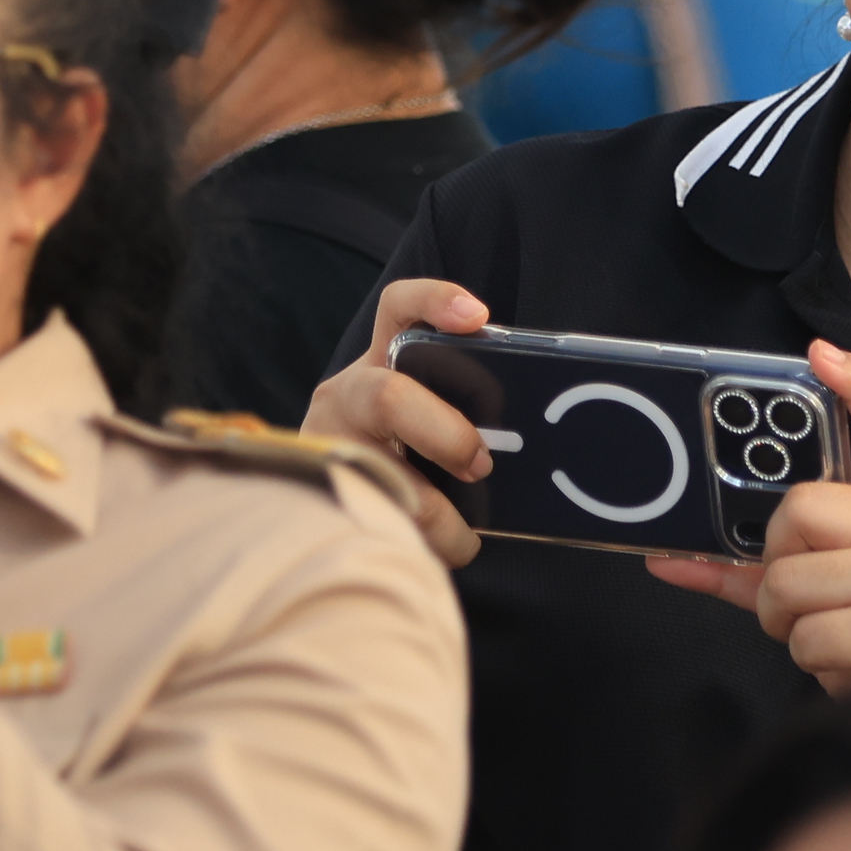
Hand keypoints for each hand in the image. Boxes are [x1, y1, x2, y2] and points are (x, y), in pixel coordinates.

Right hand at [300, 280, 496, 566]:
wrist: (332, 508)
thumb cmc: (404, 457)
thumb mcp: (424, 416)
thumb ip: (459, 407)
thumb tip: (527, 437)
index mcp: (380, 363)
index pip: (398, 309)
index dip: (435, 301)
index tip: (477, 317)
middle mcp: (346, 396)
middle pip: (389, 396)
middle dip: (443, 433)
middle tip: (479, 464)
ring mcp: (326, 445)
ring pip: (386, 474)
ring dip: (440, 515)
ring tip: (466, 538)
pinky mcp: (322, 494)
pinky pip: (385, 523)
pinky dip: (427, 544)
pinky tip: (442, 550)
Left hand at [643, 342, 850, 693]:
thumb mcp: (837, 583)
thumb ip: (754, 564)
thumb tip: (662, 560)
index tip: (822, 352)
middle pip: (796, 511)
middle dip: (778, 564)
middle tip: (810, 596)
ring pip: (786, 581)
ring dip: (786, 621)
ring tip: (832, 630)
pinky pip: (804, 634)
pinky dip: (808, 655)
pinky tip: (848, 655)